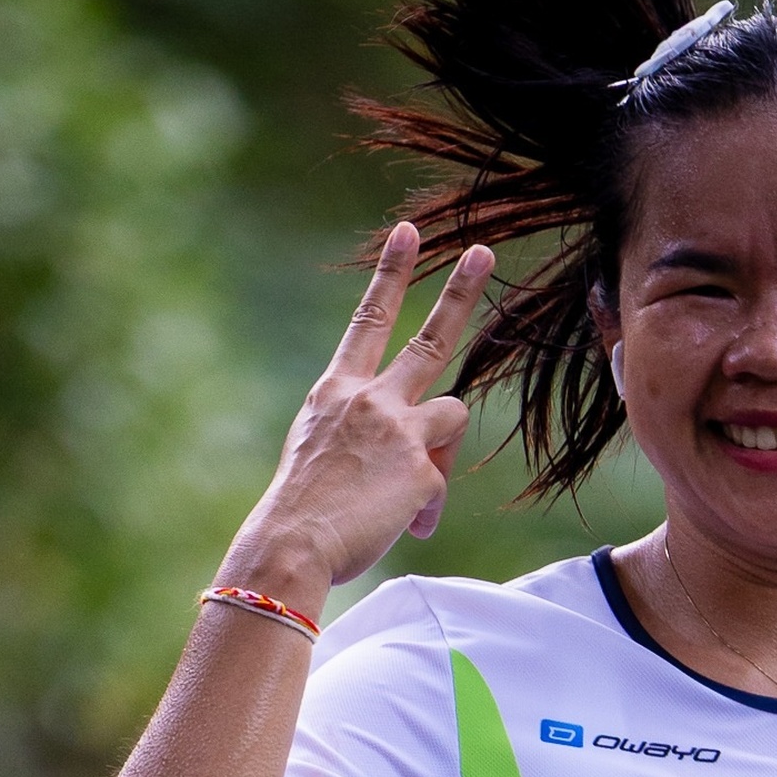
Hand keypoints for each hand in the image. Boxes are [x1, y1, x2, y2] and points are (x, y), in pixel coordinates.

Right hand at [216, 226, 494, 613]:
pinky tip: (405, 527)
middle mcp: (370, 398)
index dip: (392, 273)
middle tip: (485, 254)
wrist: (291, 543)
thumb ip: (362, 436)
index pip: (369, 319)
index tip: (409, 232)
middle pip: (431, 339)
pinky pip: (439, 486)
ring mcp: (399, 430)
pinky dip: (425, 510)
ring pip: (453, 414)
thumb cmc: (298, 511)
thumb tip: (411, 459)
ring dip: (443, 444)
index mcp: (337, 390)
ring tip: (414, 485)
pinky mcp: (421, 469)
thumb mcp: (319, 453)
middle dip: (461, 293)